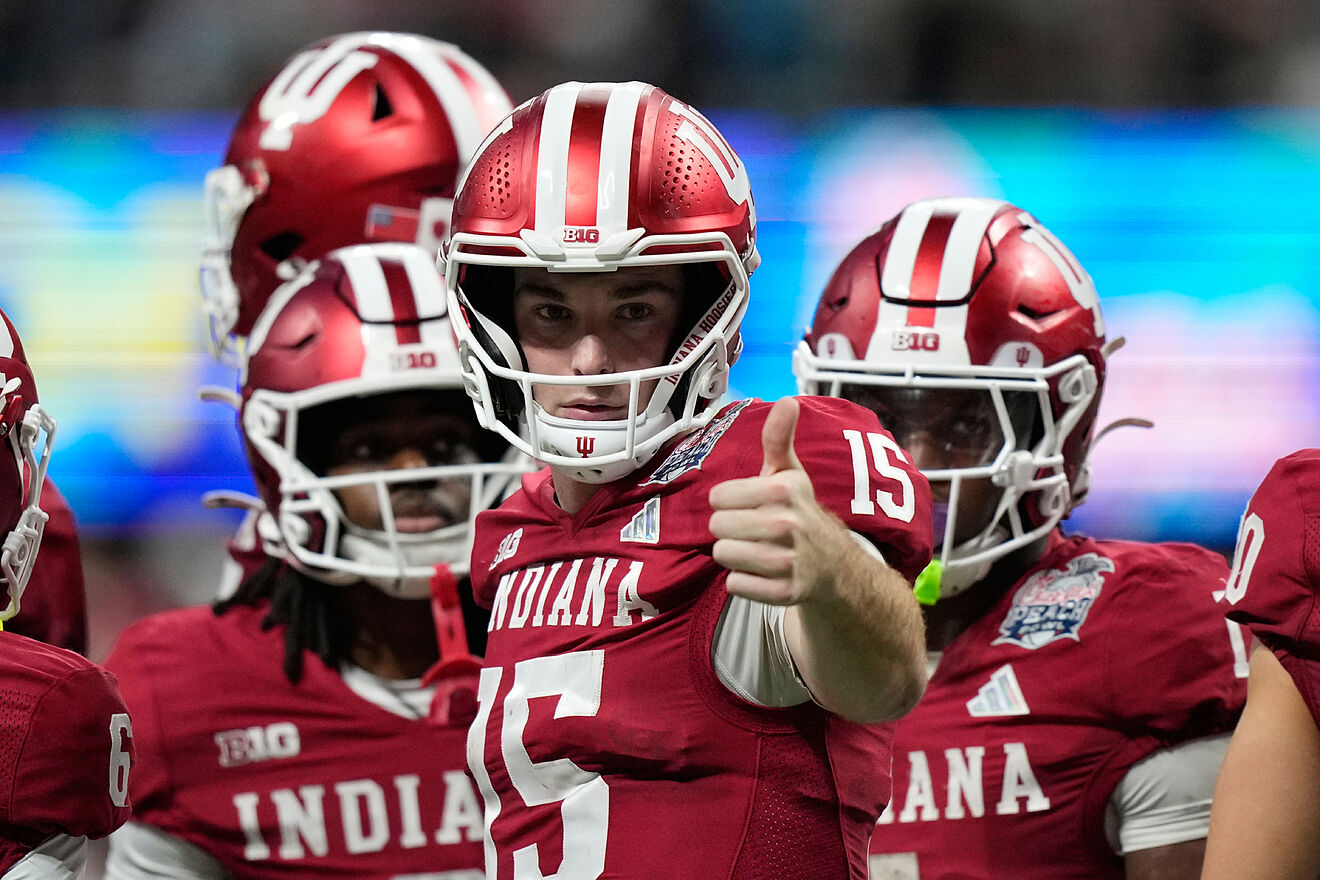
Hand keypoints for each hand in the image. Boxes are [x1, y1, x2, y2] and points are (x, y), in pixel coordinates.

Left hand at [709, 397, 829, 604]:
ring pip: (723, 556)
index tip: (749, 504)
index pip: (717, 497)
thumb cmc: (799, 513)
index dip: (729, 502)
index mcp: (783, 491)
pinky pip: (736, 585)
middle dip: (729, 530)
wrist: (834, 566)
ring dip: (734, 555)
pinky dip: (743, 582)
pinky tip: (763, 573)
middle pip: (716, 528)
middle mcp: (787, 525)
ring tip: (757, 550)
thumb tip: (787, 401)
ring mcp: (788, 562)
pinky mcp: (786, 593)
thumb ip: (779, 439)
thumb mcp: (790, 474)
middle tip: (753, 530)